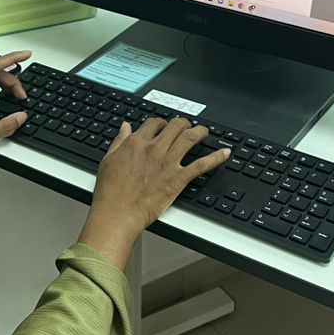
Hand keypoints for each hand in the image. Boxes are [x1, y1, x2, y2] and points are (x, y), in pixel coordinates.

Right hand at [78, 117, 229, 269]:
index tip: (164, 126)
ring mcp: (168, 162)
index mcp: (137, 143)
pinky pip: (201, 164)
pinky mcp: (178, 178)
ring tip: (204, 131)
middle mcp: (154, 148)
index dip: (162, 122)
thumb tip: (125, 127)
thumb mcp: (109, 159)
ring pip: (189, 138)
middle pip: (175, 126)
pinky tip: (224, 153)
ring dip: (200, 132)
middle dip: (183, 124)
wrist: (118, 212)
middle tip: (187, 126)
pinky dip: (216, 158)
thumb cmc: (111, 191)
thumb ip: (119, 141)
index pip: (154, 123)